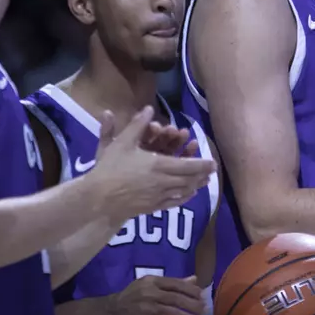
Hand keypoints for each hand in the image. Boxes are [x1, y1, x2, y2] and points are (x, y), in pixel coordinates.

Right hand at [89, 107, 216, 219]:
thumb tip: (149, 108)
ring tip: (205, 182)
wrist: (100, 198)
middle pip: (189, 179)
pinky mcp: (153, 207)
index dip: (202, 164)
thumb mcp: (121, 143)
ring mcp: (159, 196)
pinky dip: (184, 198)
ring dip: (196, 185)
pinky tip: (189, 195)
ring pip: (183, 191)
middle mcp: (163, 182)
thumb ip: (137, 125)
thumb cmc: (110, 168)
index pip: (187, 165)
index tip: (214, 163)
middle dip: (202, 175)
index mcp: (158, 165)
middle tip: (213, 172)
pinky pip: (173, 202)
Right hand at [95, 275, 205, 314]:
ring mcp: (146, 308)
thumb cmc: (133, 297)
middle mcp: (150, 293)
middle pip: (176, 298)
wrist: (111, 311)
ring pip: (172, 312)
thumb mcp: (150, 285)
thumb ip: (172, 283)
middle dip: (193, 305)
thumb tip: (194, 279)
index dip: (191, 290)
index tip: (202, 296)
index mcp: (152, 281)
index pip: (176, 284)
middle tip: (204, 310)